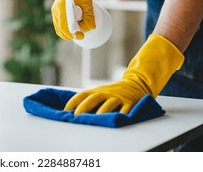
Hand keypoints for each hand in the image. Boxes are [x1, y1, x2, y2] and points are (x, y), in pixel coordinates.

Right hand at [51, 0, 95, 39]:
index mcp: (61, 6)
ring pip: (59, 28)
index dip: (72, 33)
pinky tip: (74, 30)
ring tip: (80, 31)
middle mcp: (55, 10)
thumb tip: (91, 28)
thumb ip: (89, 15)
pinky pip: (59, 25)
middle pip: (60, 29)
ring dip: (68, 33)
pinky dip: (66, 29)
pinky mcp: (56, 13)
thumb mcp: (87, 1)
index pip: (64, 25)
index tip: (81, 36)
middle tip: (82, 35)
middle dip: (71, 35)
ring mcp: (54, 12)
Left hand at [64, 34, 184, 114]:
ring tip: (97, 117)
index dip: (74, 101)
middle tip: (77, 115)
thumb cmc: (114, 92)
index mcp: (98, 91)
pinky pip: (126, 108)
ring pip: (110, 103)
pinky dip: (123, 113)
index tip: (66, 110)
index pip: (83, 95)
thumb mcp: (101, 92)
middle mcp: (107, 93)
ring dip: (103, 110)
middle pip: (94, 98)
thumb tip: (72, 109)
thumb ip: (89, 99)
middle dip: (85, 106)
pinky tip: (119, 118)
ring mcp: (118, 97)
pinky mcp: (130, 102)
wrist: (136, 84)